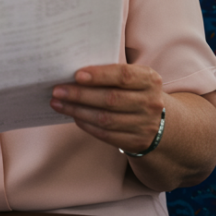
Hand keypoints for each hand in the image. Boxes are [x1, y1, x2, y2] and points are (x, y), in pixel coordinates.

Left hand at [50, 64, 165, 154]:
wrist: (158, 121)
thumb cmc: (134, 92)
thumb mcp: (133, 78)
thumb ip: (110, 74)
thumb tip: (74, 74)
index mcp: (149, 80)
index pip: (123, 76)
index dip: (99, 75)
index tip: (76, 75)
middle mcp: (151, 102)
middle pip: (110, 99)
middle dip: (80, 94)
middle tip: (57, 90)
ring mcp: (145, 125)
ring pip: (105, 119)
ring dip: (77, 111)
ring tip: (57, 103)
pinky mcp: (136, 142)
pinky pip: (105, 134)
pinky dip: (86, 124)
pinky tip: (72, 116)